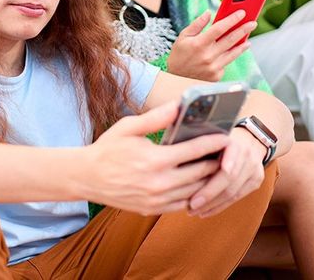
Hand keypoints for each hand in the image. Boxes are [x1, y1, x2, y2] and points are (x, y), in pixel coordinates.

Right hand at [81, 101, 227, 215]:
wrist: (87, 177)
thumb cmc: (108, 148)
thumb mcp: (129, 127)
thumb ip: (157, 117)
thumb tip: (180, 105)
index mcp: (155, 160)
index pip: (194, 150)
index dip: (213, 143)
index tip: (226, 136)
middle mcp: (159, 183)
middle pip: (200, 173)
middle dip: (216, 161)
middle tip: (226, 151)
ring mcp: (157, 200)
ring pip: (195, 191)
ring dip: (208, 179)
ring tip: (215, 166)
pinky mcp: (153, 210)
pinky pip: (183, 204)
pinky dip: (193, 194)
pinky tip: (196, 183)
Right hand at [166, 11, 254, 81]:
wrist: (176, 78)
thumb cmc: (179, 56)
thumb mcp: (183, 37)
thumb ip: (197, 24)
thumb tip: (208, 13)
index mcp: (199, 44)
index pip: (219, 28)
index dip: (232, 20)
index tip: (241, 13)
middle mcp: (208, 56)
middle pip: (231, 40)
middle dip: (243, 29)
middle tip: (252, 23)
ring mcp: (213, 67)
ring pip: (233, 53)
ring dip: (243, 44)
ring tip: (248, 38)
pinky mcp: (216, 76)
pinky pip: (226, 63)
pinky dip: (230, 56)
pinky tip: (233, 51)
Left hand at [186, 127, 265, 217]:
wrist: (249, 136)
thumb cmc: (218, 136)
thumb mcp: (207, 135)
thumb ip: (196, 146)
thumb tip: (173, 161)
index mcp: (233, 142)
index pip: (225, 169)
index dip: (210, 186)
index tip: (193, 199)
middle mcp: (247, 155)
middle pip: (228, 183)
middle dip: (208, 197)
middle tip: (191, 208)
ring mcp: (254, 168)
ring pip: (233, 192)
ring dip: (213, 205)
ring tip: (195, 212)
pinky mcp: (257, 180)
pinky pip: (238, 197)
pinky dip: (221, 206)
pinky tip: (206, 211)